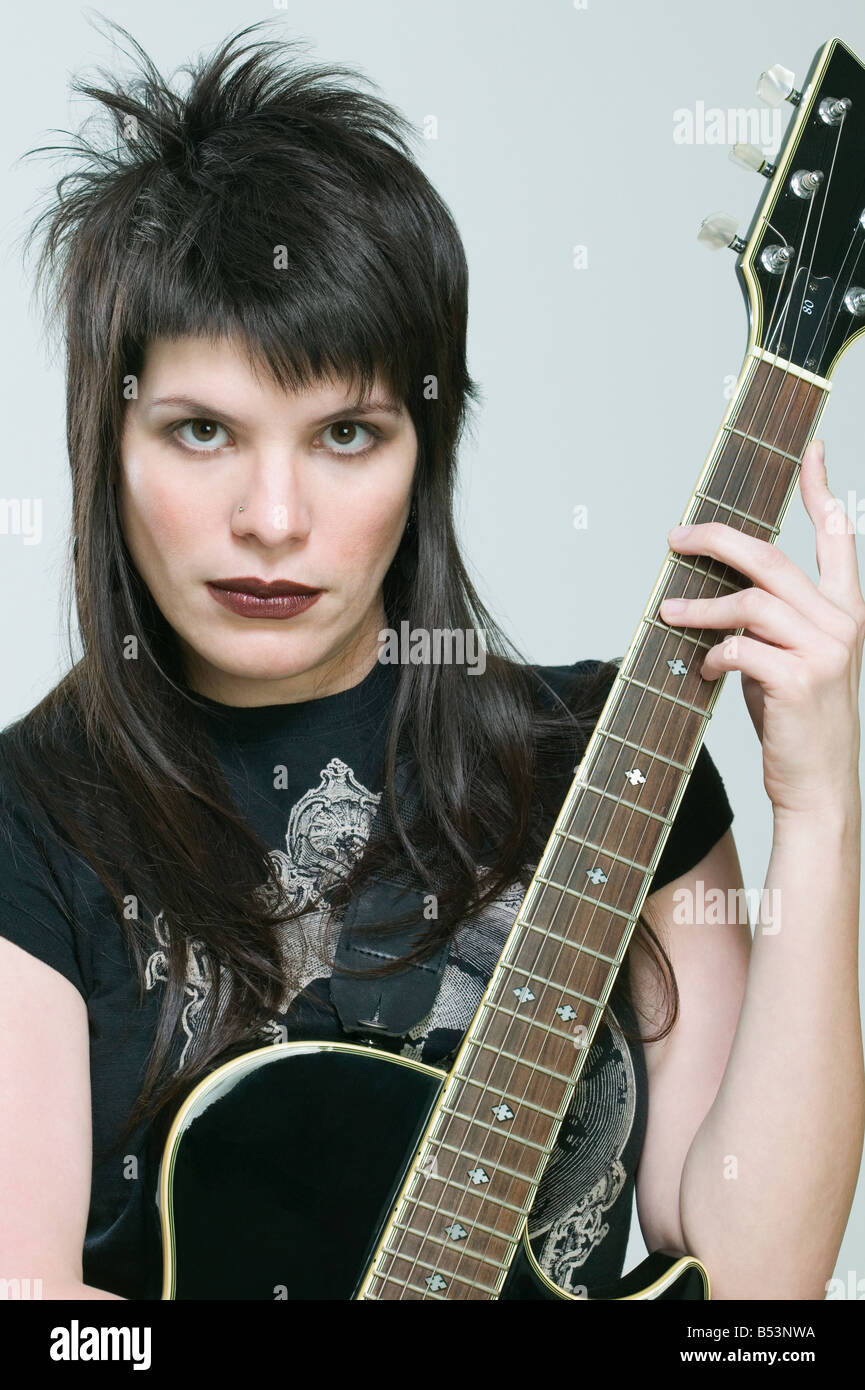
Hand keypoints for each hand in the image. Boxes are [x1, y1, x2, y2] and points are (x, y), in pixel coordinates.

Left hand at [658, 439, 864, 817]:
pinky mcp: (800, 679)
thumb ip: (767, 620)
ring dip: (699, 607)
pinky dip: (712, 654)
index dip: (821, 488)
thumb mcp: (790, 658)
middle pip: (771, 558)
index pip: (839, 534)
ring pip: (748, 603)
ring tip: (668, 612)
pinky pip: (739, 647)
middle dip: (717, 541)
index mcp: (847, 608)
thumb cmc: (797, 720)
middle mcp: (843, 621)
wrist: (818, 784)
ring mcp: (825, 650)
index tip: (811, 450)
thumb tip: (712, 590)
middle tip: (676, 538)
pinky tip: (706, 669)